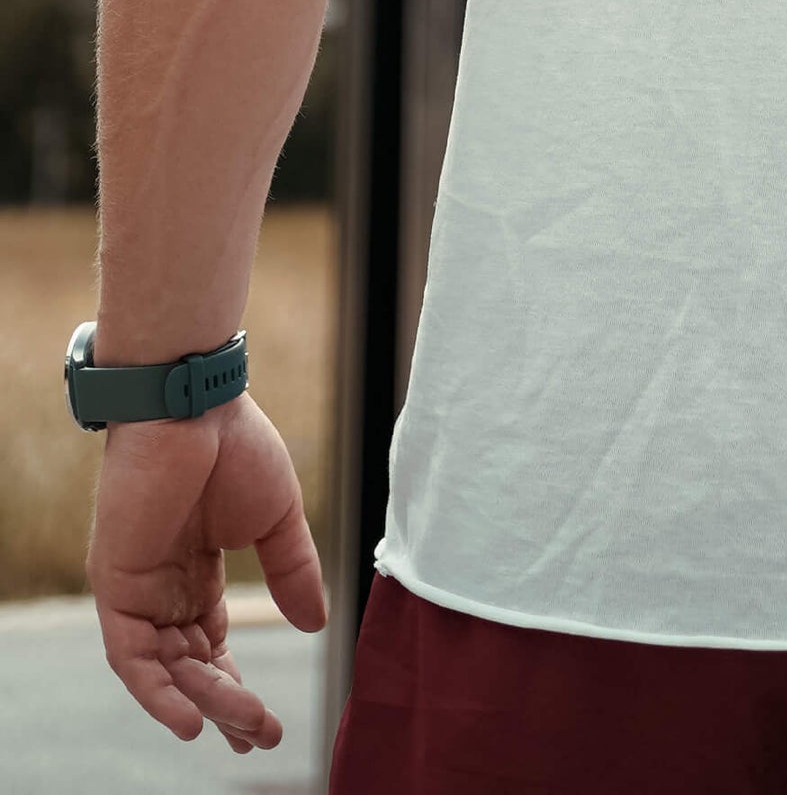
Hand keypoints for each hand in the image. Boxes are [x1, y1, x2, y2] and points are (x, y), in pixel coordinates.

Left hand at [87, 391, 326, 751]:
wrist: (196, 402)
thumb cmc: (236, 444)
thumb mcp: (278, 519)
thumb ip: (293, 571)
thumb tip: (316, 625)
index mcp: (198, 572)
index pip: (212, 646)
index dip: (237, 687)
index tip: (267, 723)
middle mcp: (164, 588)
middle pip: (191, 666)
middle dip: (227, 705)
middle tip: (261, 736)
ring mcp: (139, 588)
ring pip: (166, 669)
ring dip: (204, 701)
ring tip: (244, 725)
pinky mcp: (118, 584)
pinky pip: (133, 656)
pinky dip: (157, 693)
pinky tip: (191, 719)